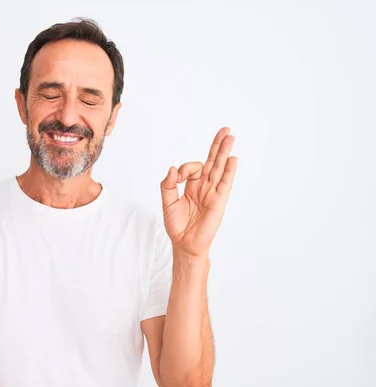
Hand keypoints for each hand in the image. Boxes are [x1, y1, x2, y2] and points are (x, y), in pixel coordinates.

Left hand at [160, 127, 237, 257]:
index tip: (176, 176)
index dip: (184, 168)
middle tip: (226, 130)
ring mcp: (213, 193)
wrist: (184, 243)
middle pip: (212, 161)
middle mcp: (204, 187)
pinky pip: (224, 183)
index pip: (193, 167)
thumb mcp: (167, 202)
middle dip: (217, 145)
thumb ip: (168, 184)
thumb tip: (172, 168)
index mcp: (192, 186)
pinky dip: (228, 171)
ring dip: (224, 152)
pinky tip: (232, 159)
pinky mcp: (218, 201)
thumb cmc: (177, 225)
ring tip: (230, 136)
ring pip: (219, 168)